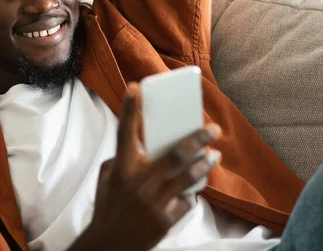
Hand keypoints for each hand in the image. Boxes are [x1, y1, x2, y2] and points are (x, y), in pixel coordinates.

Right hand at [69, 82, 221, 250]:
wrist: (110, 245)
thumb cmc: (108, 206)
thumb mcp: (107, 178)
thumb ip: (123, 158)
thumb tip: (145, 143)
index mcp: (122, 168)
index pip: (124, 133)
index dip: (129, 109)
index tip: (136, 88)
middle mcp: (139, 182)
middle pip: (174, 154)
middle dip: (197, 138)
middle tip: (212, 128)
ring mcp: (155, 201)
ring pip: (188, 177)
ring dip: (205, 164)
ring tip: (214, 155)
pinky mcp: (166, 219)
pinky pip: (186, 200)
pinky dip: (191, 192)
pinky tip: (196, 186)